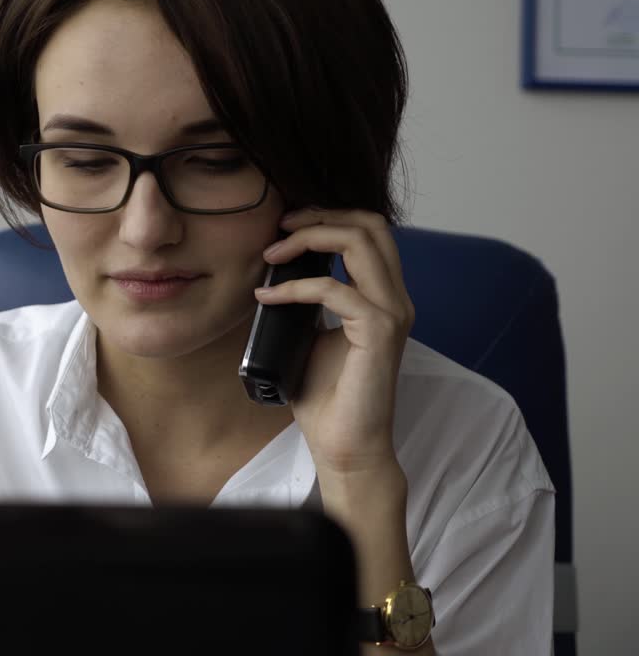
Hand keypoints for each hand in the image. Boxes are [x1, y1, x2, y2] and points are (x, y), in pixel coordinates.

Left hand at [254, 208, 414, 476]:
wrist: (345, 446)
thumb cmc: (327, 398)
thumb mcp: (310, 337)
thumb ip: (307, 306)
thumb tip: (275, 278)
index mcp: (382, 296)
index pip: (368, 232)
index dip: (327, 217)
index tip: (284, 226)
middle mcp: (394, 299)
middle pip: (370, 224)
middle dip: (320, 215)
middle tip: (279, 227)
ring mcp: (392, 313)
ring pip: (361, 242)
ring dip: (310, 238)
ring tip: (271, 253)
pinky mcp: (380, 332)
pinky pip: (335, 289)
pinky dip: (295, 287)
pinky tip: (267, 297)